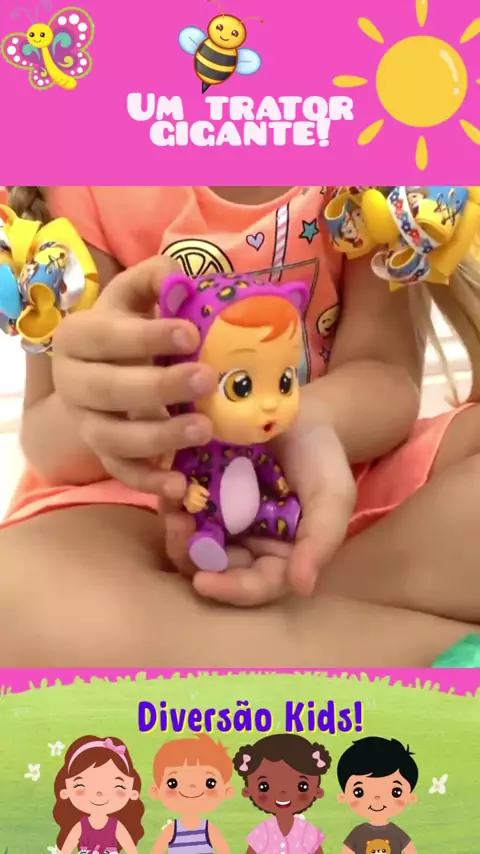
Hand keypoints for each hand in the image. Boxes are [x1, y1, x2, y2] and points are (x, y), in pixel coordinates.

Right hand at [52, 256, 216, 495]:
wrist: (102, 368)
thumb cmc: (129, 327)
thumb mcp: (135, 297)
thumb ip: (156, 279)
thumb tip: (181, 274)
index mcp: (78, 337)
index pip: (108, 337)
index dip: (147, 336)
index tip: (190, 332)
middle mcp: (73, 383)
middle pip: (110, 390)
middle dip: (159, 386)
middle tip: (206, 378)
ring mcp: (85, 423)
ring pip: (113, 437)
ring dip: (159, 436)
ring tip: (205, 429)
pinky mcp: (102, 455)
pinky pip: (121, 473)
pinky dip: (148, 482)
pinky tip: (180, 486)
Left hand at [163, 420, 355, 604]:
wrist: (299, 411)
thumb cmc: (321, 456)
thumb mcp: (332, 496)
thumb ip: (320, 540)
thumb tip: (302, 587)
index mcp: (280, 554)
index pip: (256, 584)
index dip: (231, 589)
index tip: (203, 583)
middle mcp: (246, 542)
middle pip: (215, 567)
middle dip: (193, 558)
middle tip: (180, 531)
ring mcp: (220, 517)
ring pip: (191, 541)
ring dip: (178, 534)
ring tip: (173, 511)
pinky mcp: (200, 490)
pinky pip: (179, 505)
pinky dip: (172, 501)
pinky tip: (170, 486)